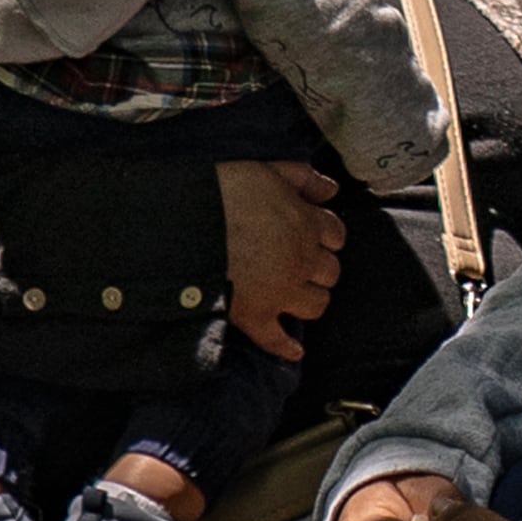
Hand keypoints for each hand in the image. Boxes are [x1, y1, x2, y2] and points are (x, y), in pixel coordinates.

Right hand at [215, 159, 344, 358]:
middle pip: (330, 272)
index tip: (313, 234)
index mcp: (306, 225)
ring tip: (295, 293)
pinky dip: (286, 347)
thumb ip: (304, 178)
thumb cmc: (224, 192)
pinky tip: (294, 351)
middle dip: (319, 267)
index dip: (325, 234)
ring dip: (310, 299)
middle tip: (300, 262)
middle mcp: (301, 261)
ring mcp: (281, 292)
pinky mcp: (255, 315)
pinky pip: (277, 340)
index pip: (336, 235)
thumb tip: (331, 189)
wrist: (185, 223)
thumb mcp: (269, 170)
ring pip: (316, 305)